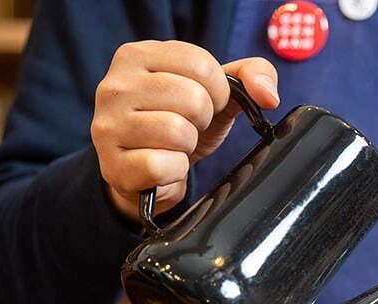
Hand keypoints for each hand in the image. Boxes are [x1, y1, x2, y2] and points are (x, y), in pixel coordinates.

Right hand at [91, 41, 279, 221]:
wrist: (148, 173)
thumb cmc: (180, 122)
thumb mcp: (215, 92)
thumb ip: (250, 75)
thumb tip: (268, 96)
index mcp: (137, 56)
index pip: (200, 64)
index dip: (217, 91)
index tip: (206, 103)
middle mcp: (114, 86)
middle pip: (192, 98)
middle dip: (202, 119)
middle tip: (188, 127)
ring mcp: (108, 126)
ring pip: (178, 132)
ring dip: (188, 146)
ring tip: (175, 145)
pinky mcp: (113, 165)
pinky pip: (164, 165)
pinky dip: (175, 171)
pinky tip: (165, 167)